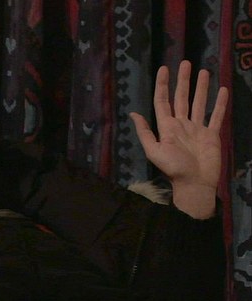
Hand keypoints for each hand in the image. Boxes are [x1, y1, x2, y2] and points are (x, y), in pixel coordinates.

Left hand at [130, 60, 227, 218]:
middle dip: (182, 80)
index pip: (163, 100)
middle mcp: (182, 124)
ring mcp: (197, 129)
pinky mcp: (211, 134)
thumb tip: (133, 114)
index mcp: (167, 127)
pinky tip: (222, 90)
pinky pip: (216, 115)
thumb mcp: (154, 151)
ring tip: (204, 71)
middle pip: (182, 97)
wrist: (194, 183)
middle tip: (185, 63)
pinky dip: (219, 103)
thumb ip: (145, 132)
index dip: (162, 85)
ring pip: (199, 103)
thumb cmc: (173, 169)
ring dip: (201, 87)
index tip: (163, 69)